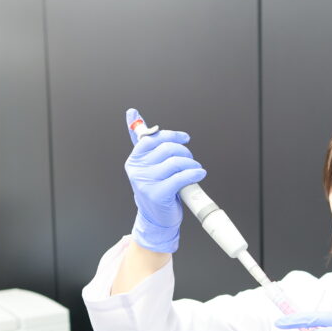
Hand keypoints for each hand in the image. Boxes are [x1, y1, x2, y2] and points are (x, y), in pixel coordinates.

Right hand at [124, 108, 205, 252]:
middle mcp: (137, 170)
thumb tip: (132, 113)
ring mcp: (146, 182)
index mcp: (134, 159)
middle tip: (190, 160)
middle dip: (185, 152)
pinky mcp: (158, 194)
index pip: (153, 138)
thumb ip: (145, 141)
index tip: (185, 138)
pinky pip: (181, 177)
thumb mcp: (149, 165)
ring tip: (195, 169)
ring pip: (176, 162)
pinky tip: (199, 174)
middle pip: (167, 149)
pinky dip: (194, 173)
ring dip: (191, 164)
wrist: (157, 218)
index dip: (172, 136)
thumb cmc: (157, 188)